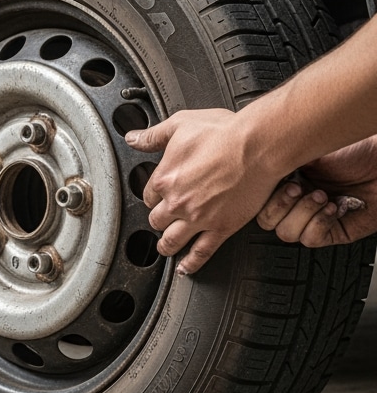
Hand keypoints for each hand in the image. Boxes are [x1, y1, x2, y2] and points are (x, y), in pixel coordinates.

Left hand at [126, 108, 281, 274]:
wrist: (258, 145)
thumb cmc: (225, 133)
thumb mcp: (181, 125)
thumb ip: (153, 136)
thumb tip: (134, 138)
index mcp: (165, 178)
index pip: (149, 194)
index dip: (155, 195)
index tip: (159, 196)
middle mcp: (177, 202)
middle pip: (157, 219)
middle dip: (159, 219)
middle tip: (163, 220)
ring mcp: (198, 218)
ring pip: (172, 240)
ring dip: (166, 246)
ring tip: (166, 248)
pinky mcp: (221, 227)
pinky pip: (202, 252)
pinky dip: (191, 262)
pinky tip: (186, 267)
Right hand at [255, 136, 376, 246]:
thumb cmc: (354, 152)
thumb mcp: (307, 151)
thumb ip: (278, 162)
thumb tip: (255, 167)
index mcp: (284, 181)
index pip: (256, 201)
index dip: (263, 197)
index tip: (283, 181)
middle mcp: (295, 201)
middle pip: (266, 221)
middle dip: (280, 206)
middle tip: (299, 189)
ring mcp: (312, 218)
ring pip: (286, 233)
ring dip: (303, 214)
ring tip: (322, 197)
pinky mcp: (331, 232)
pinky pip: (310, 239)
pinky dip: (320, 223)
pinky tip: (334, 207)